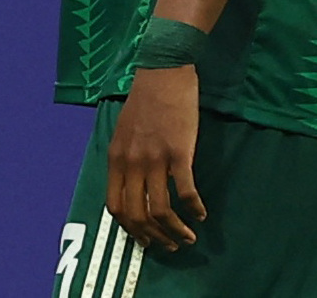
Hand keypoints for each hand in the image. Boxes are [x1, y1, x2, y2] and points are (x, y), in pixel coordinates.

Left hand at [107, 66, 206, 251]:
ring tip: (187, 237)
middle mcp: (132, 162)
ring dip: (175, 230)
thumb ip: (125, 158)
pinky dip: (193, 209)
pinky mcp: (179, 152)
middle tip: (169, 245)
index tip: (144, 238)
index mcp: (116, 158)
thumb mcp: (124, 130)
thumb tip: (132, 186)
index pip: (115, 207)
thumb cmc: (146, 98)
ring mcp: (155, 158)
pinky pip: (185, 191)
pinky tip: (200, 213)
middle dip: (154, 237)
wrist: (163, 69)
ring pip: (161, 210)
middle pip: (137, 214)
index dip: (129, 229)